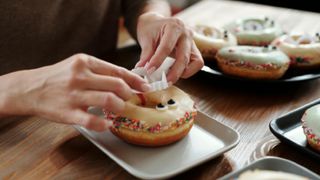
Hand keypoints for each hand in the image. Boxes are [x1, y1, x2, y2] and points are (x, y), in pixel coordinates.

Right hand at [0, 54, 149, 130]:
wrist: (30, 89)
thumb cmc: (58, 77)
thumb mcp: (78, 65)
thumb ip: (99, 71)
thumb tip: (125, 79)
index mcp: (85, 62)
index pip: (117, 71)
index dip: (135, 80)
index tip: (145, 86)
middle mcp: (80, 76)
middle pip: (117, 85)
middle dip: (130, 94)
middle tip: (131, 99)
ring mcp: (74, 95)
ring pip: (108, 100)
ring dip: (120, 107)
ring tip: (120, 110)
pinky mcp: (68, 112)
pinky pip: (92, 120)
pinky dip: (104, 123)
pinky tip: (108, 123)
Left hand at [135, 12, 203, 82]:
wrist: (156, 23)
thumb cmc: (151, 29)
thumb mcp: (146, 39)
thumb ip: (146, 55)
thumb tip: (142, 71)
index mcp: (174, 26)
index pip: (166, 47)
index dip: (157, 61)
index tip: (148, 71)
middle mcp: (186, 33)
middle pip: (184, 57)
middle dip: (174, 72)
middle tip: (164, 83)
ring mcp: (192, 42)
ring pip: (196, 62)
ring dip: (183, 73)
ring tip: (169, 79)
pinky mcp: (194, 50)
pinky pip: (197, 63)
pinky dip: (187, 71)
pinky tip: (175, 73)